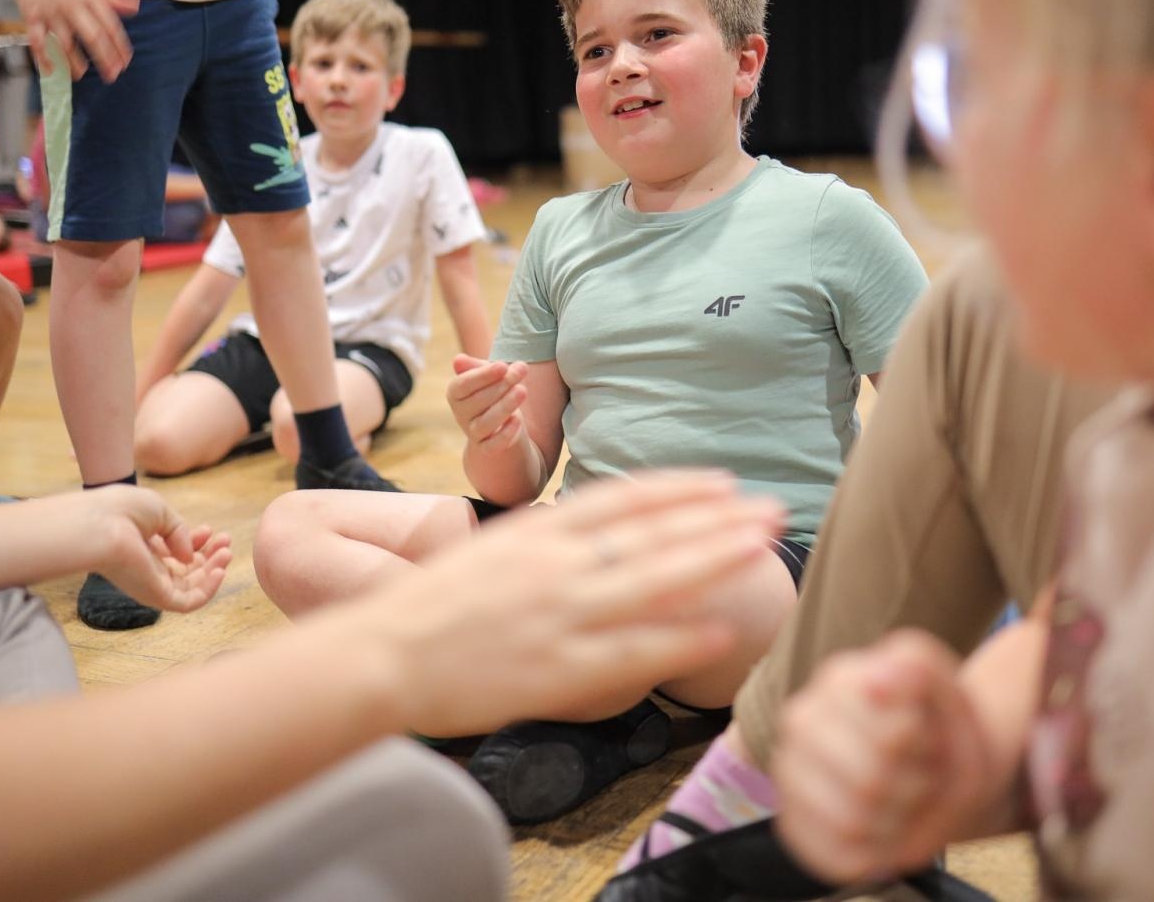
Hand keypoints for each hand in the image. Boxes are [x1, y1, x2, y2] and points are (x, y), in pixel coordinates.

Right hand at [5, 0, 138, 82]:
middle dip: (104, 57)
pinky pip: (37, 40)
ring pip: (65, 41)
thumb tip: (135, 7)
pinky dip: (43, 56)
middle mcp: (72, 6)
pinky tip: (50, 70)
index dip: (118, 45)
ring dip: (74, 61)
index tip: (125, 62)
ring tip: (81, 74)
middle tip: (112, 75)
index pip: (109, 25)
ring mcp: (51, 12)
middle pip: (92, 36)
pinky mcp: (32, 16)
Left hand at [81, 486, 232, 613]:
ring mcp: (151, 584)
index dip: (197, 541)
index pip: (175, 552)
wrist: (101, 525)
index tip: (209, 529)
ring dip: (214, 571)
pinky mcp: (156, 597)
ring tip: (227, 552)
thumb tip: (189, 556)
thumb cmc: (123, 511)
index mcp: (143, 547)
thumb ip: (180, 531)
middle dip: (209, 555)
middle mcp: (147, 568)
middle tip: (226, 540)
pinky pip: (189, 602)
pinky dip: (209, 590)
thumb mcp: (160, 511)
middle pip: (186, 570)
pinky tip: (220, 570)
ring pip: (191, 588)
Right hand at [350, 471, 784, 737]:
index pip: (625, 498)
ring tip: (763, 548)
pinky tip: (722, 630)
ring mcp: (560, 616)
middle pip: (655, 533)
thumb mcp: (490, 550)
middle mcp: (557, 565)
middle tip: (773, 509)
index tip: (724, 482)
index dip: (682, 489)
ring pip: (655, 580)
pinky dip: (681, 639)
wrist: (381, 653)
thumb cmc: (430, 605)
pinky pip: (632, 651)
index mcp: (538, 531)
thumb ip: (547, 541)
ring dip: (715, 560)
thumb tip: (594, 532)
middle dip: (719, 519)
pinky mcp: (558, 670)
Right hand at [447, 353, 528, 452]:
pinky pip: (493, 445)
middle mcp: (460, 414)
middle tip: (521, 371)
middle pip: (478, 401)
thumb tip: (459, 360)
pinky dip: (505, 434)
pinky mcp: (486, 448)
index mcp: (456, 393)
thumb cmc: (494, 392)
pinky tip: (517, 419)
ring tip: (522, 390)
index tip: (503, 365)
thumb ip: (479, 367)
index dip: (483, 375)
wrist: (500, 424)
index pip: (463, 384)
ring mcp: (472, 432)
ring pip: (486, 422)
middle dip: (502, 385)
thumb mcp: (488, 376)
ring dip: (505, 406)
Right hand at [773, 631, 991, 883]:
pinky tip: (882, 830)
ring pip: (850, 823)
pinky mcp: (791, 821)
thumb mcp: (951, 691)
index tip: (926, 735)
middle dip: (913, 788)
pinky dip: (876, 855)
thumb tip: (878, 682)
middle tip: (920, 774)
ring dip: (896, 824)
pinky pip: (839, 856)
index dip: (923, 748)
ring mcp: (789, 771)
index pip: (889, 739)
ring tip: (902, 801)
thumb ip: (920, 669)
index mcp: (840, 678)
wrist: (937, 768)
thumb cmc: (942, 732)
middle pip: (869, 784)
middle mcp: (801, 718)